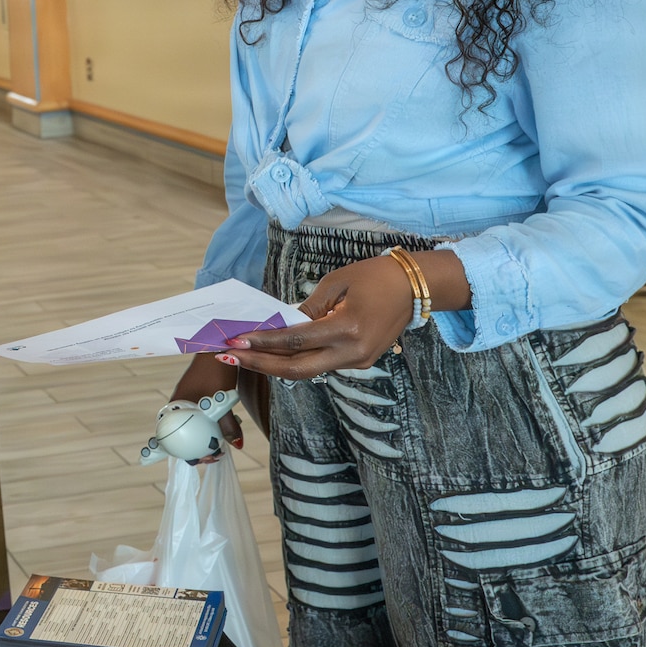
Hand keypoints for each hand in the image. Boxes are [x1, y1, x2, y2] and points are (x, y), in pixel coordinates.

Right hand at [169, 352, 244, 457]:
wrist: (219, 346)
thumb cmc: (216, 370)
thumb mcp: (221, 401)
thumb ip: (226, 424)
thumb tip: (236, 445)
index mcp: (176, 406)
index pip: (171, 438)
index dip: (184, 452)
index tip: (203, 458)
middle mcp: (179, 405)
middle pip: (184, 434)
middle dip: (199, 448)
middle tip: (216, 454)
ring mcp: (189, 400)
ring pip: (195, 426)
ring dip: (207, 436)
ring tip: (222, 443)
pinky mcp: (199, 396)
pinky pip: (202, 417)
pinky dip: (211, 425)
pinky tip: (226, 425)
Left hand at [225, 255, 415, 379]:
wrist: (415, 287)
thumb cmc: (375, 276)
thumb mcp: (336, 283)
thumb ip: (308, 308)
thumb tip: (282, 325)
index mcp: (346, 329)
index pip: (295, 342)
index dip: (263, 343)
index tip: (237, 342)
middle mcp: (353, 352)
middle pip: (297, 369)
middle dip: (261, 364)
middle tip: (230, 356)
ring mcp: (359, 361)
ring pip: (309, 370)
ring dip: (276, 364)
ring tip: (246, 355)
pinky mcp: (362, 362)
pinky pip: (323, 364)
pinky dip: (298, 359)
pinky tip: (276, 352)